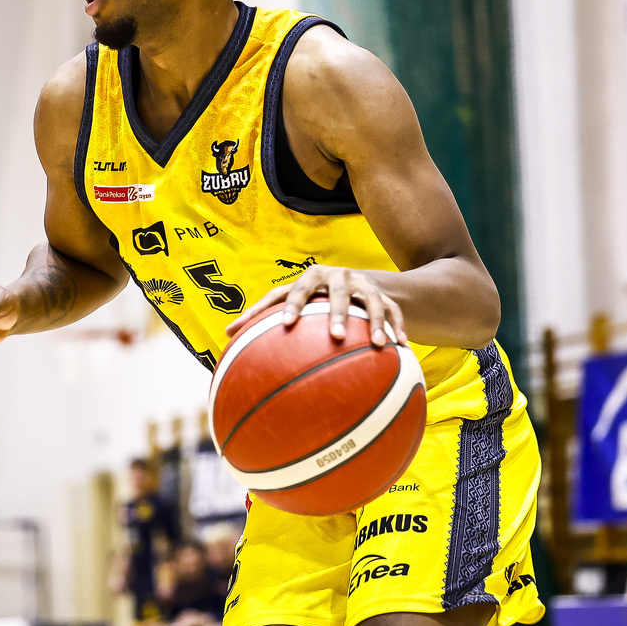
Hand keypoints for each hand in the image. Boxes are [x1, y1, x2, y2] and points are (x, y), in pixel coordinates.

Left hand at [225, 264, 405, 347]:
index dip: (292, 304)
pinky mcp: (385, 297)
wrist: (354, 281)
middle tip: (334, 336)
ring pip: (371, 302)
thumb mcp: (289, 300)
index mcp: (310, 278)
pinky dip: (397, 328)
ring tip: (380, 345)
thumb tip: (224, 337)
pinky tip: (402, 347)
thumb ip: (262, 315)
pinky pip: (393, 312)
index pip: (296, 289)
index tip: (286, 325)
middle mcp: (337, 278)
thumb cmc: (310, 297)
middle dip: (336, 313)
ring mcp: (363, 286)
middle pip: (336, 293)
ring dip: (375, 323)